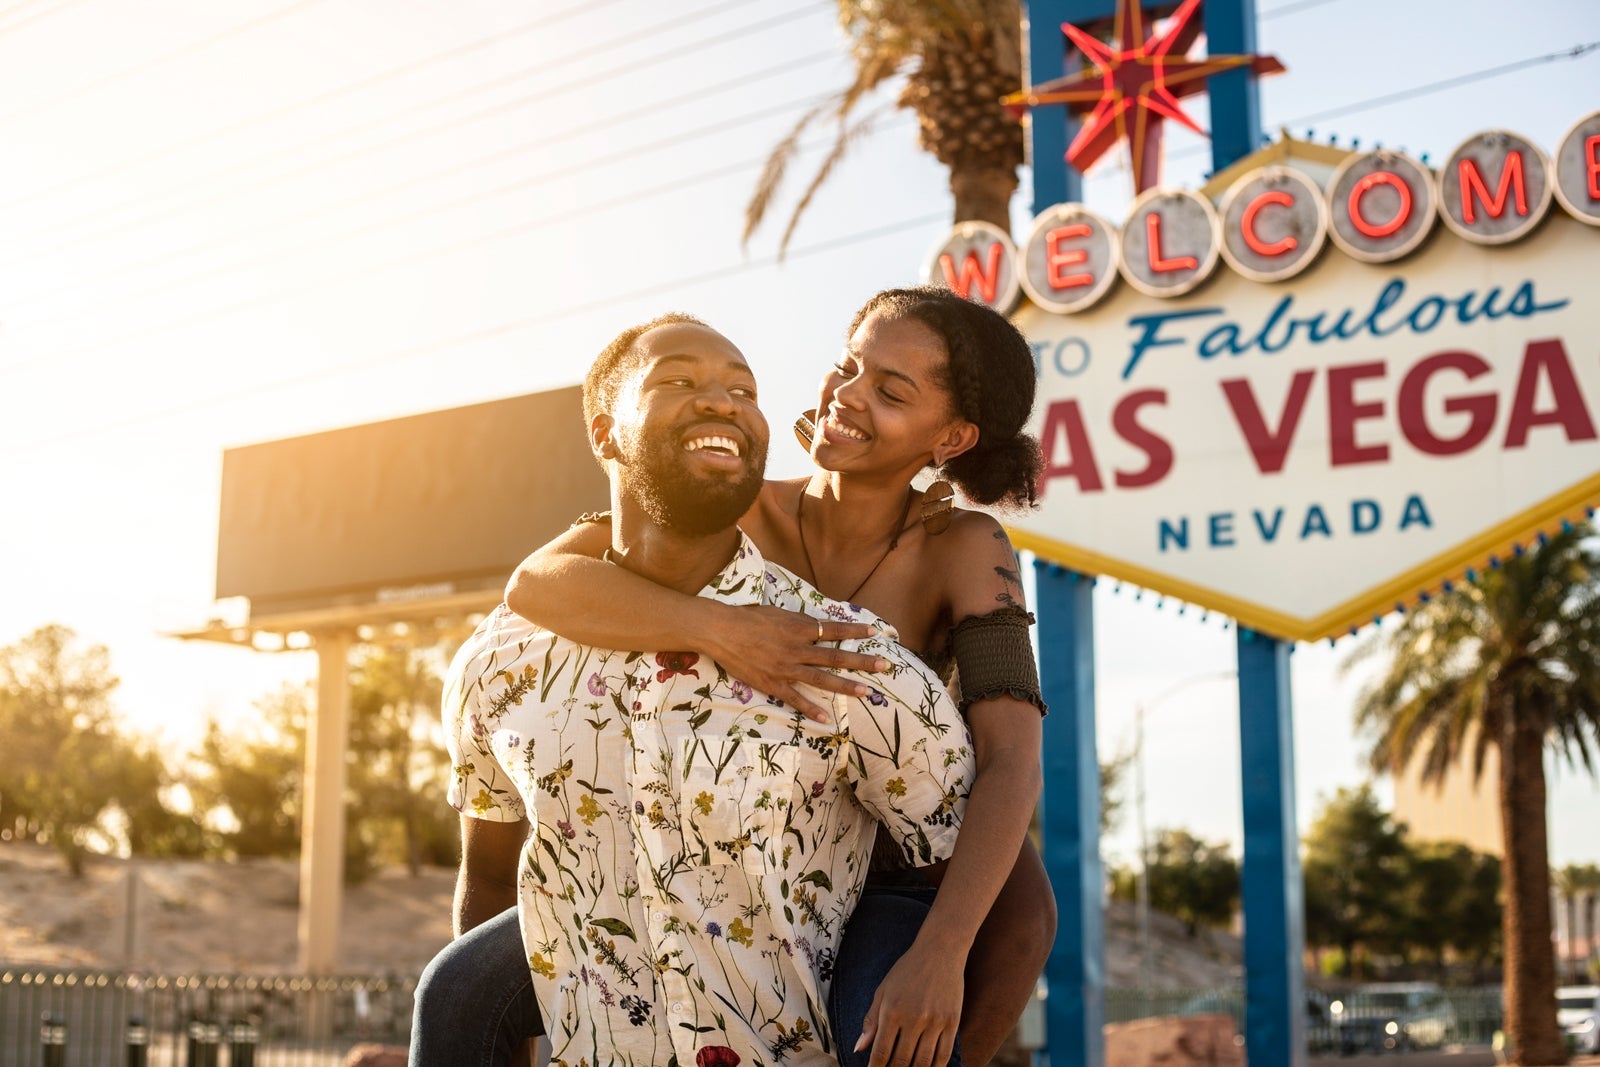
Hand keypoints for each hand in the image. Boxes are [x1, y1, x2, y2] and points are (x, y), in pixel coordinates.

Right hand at [710, 605, 884, 722]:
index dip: (855, 630)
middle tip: (884, 665)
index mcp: (799, 627)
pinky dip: (811, 709)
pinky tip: (826, 719)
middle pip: (836, 656)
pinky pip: (795, 699)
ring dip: (846, 686)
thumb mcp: (778, 612)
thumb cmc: (747, 617)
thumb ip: (798, 621)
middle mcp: (798, 648)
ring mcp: (786, 668)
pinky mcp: (773, 683)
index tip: (874, 631)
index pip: (834, 629)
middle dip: (862, 661)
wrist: (721, 631)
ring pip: (822, 679)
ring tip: (866, 692)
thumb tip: (816, 625)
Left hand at [857, 941, 963, 1066]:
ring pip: (923, 1063)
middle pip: (902, 1061)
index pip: (881, 1052)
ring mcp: (935, 1022)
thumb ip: (871, 1021)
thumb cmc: (907, 970)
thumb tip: (858, 1049)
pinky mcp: (952, 1022)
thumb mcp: (883, 991)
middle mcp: (913, 1019)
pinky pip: (943, 1056)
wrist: (940, 950)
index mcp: (892, 1011)